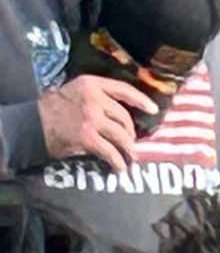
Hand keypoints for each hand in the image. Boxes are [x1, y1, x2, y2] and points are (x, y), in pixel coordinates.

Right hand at [36, 73, 153, 173]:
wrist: (33, 124)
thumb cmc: (54, 108)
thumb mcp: (76, 91)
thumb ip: (97, 97)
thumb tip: (120, 114)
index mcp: (92, 84)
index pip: (124, 90)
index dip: (141, 100)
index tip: (153, 109)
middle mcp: (94, 100)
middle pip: (125, 118)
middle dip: (131, 134)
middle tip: (132, 143)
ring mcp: (92, 119)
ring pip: (122, 137)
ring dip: (129, 150)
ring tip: (131, 158)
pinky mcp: (88, 138)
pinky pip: (111, 152)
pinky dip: (118, 163)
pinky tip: (120, 168)